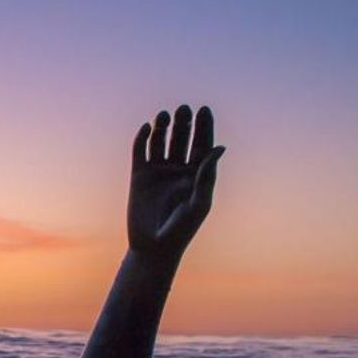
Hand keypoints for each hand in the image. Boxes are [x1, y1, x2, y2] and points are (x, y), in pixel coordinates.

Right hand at [127, 105, 223, 262]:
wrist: (153, 247)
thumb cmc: (182, 229)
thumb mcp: (199, 203)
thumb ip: (207, 175)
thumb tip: (218, 148)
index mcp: (197, 174)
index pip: (203, 144)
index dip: (204, 126)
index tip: (204, 110)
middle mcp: (179, 169)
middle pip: (183, 138)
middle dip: (184, 123)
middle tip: (184, 109)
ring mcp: (159, 171)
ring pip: (162, 141)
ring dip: (164, 127)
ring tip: (165, 115)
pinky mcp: (139, 176)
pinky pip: (141, 151)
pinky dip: (143, 138)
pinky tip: (147, 127)